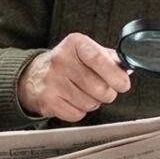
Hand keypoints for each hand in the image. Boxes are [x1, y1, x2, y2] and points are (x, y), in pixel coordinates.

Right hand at [16, 32, 131, 121]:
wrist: (33, 75)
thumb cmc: (67, 63)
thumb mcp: (86, 51)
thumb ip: (109, 58)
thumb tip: (127, 70)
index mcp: (75, 43)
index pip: (100, 60)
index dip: (116, 76)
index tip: (123, 84)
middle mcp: (61, 60)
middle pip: (99, 87)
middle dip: (107, 93)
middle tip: (102, 90)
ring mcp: (52, 81)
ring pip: (90, 103)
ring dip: (93, 103)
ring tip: (83, 93)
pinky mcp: (47, 100)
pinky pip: (77, 114)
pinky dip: (79, 111)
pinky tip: (72, 101)